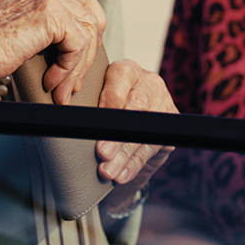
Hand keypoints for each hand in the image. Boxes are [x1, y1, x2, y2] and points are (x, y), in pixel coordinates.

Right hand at [0, 0, 105, 103]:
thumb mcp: (22, 33)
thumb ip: (46, 30)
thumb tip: (74, 50)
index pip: (81, 1)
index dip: (87, 31)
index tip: (80, 61)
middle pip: (90, 14)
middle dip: (89, 51)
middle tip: (75, 80)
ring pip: (87, 31)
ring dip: (78, 67)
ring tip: (62, 89)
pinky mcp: (49, 13)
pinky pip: (77, 42)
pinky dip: (69, 67)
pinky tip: (51, 81)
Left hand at [94, 58, 177, 198]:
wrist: (132, 121)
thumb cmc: (108, 107)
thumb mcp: (98, 99)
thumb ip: (92, 106)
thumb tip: (74, 125)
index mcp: (127, 70)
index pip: (120, 80)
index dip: (108, 102)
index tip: (96, 122)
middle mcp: (149, 83)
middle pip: (135, 108)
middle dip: (117, 134)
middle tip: (101, 152)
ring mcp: (163, 103)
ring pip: (143, 131)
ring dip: (124, 155)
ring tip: (107, 171)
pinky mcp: (170, 126)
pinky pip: (152, 147)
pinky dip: (133, 164)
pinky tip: (121, 175)